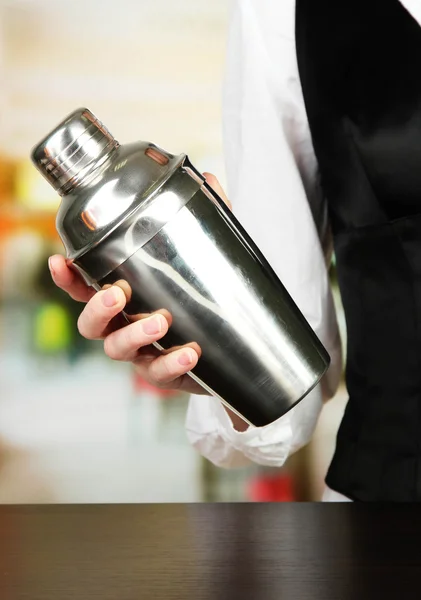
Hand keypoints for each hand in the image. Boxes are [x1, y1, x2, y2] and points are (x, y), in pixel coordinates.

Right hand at [49, 173, 231, 396]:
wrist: (232, 348)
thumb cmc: (203, 299)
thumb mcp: (205, 258)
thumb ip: (204, 224)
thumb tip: (211, 179)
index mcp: (126, 296)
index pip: (86, 286)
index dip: (67, 278)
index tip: (58, 260)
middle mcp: (125, 325)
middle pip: (90, 323)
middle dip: (97, 308)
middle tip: (117, 294)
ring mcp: (142, 352)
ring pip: (117, 350)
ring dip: (134, 334)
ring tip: (162, 320)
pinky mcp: (164, 374)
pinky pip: (158, 374)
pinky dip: (170, 364)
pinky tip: (190, 352)